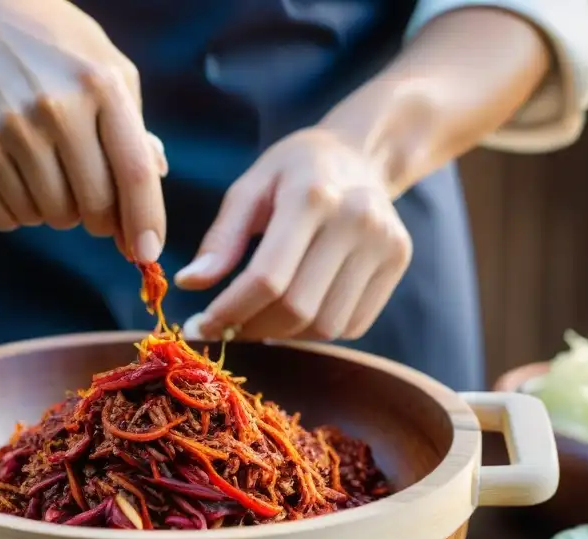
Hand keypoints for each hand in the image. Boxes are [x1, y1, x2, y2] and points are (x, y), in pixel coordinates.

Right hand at [0, 0, 166, 262]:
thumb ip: (134, 127)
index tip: (147, 254)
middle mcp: (49, 110)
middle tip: (91, 200)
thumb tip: (155, 179)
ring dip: (56, 210)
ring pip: (48, 217)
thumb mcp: (107, 68)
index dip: (145, 221)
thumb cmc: (55, 51)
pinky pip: (5, 219)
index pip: (133, 173)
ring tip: (46, 170)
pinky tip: (16, 176)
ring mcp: (0, 133)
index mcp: (97, 86)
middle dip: (100, 218)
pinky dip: (17, 213)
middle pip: (92, 206)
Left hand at [176, 129, 411, 340]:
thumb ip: (221, 238)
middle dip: (253, 328)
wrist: (362, 154)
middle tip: (225, 328)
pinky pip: (352, 324)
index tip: (200, 326)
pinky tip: (296, 312)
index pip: (267, 278)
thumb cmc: (295, 171)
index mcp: (313, 195)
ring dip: (284, 335)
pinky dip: (316, 331)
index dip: (229, 311)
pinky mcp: (399, 261)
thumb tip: (189, 284)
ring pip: (326, 325)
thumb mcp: (249, 189)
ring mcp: (385, 242)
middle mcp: (357, 219)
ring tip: (258, 320)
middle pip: (297, 308)